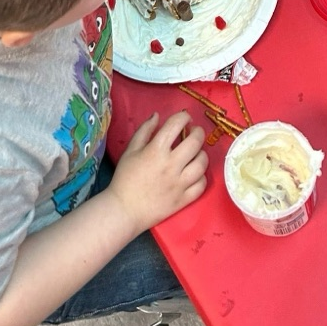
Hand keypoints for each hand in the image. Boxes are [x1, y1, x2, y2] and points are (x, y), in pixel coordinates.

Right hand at [107, 111, 207, 237]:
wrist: (124, 210)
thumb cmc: (125, 178)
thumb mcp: (130, 150)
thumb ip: (144, 130)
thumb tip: (157, 115)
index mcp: (156, 150)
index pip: (176, 124)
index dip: (184, 116)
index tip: (185, 118)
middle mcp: (171, 165)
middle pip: (196, 142)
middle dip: (198, 132)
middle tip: (194, 133)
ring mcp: (180, 183)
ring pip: (202, 163)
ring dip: (201, 154)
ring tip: (195, 153)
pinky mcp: (184, 199)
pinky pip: (201, 185)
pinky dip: (201, 177)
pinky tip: (195, 173)